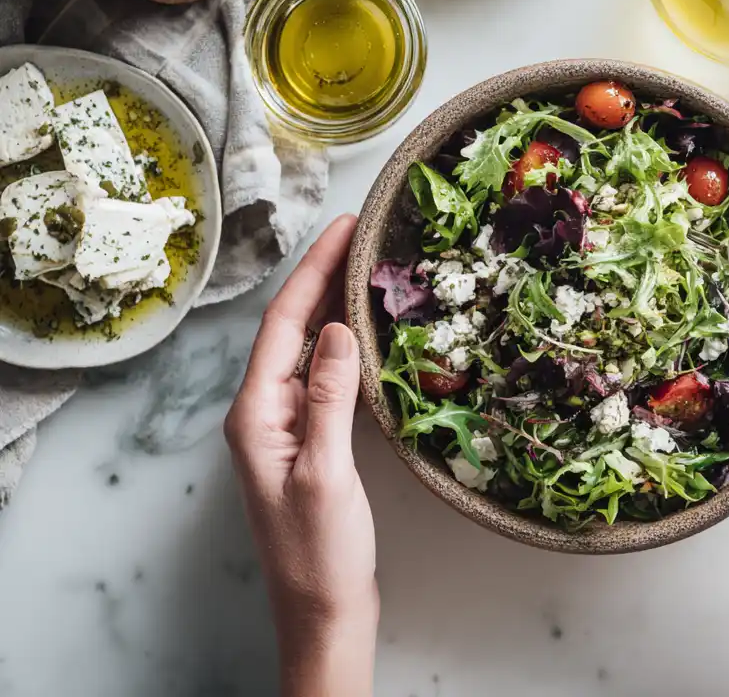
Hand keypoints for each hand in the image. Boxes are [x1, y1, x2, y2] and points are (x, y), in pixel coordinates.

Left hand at [224, 214, 376, 696]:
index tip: (344, 227)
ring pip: (308, 348)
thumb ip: (327, 398)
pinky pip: (323, 375)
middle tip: (362, 232)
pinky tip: (366, 329)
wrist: (322, 608)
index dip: (313, 270)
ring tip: (368, 264)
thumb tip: (337, 329)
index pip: (284, 324)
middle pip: (292, 328)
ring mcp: (285, 424)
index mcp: (255, 413)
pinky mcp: (309, 439)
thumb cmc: (319, 551)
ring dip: (334, 304)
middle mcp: (264, 411)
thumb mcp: (325, 472)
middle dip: (323, 276)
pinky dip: (344, 343)